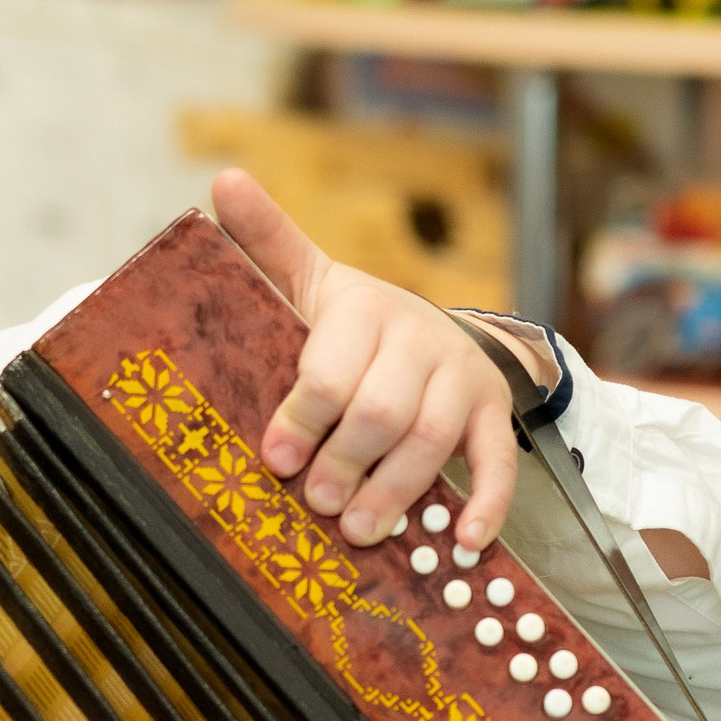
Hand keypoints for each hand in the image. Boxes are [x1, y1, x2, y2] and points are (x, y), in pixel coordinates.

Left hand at [214, 167, 527, 552]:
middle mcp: (419, 337)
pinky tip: (465, 541)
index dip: (301, 417)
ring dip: (395, 492)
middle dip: (345, 463)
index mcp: (363, 308)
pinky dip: (485, 505)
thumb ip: (268, 242)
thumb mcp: (309, 280)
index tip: (276, 458)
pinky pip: (497, 462)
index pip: (331, 369)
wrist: (428, 328)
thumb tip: (223, 179)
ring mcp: (461, 377)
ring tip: (360, 530)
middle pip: (382, 412)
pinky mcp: (492, 413)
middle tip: (317, 503)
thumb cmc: (349, 323)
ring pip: (431, 441)